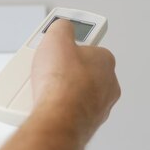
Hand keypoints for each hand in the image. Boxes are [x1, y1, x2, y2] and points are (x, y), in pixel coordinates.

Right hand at [31, 19, 120, 140]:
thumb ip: (61, 26)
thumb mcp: (56, 37)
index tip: (60, 44)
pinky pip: (69, 109)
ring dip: (60, 88)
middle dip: (63, 68)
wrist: (58, 119)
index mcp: (106, 61)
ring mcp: (98, 106)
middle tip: (46, 66)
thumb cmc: (62, 83)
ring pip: (75, 91)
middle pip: (79, 70)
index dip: (70, 45)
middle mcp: (107, 85)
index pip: (88, 46)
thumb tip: (62, 26)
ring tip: (42, 85)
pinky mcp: (86, 123)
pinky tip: (45, 103)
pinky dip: (58, 106)